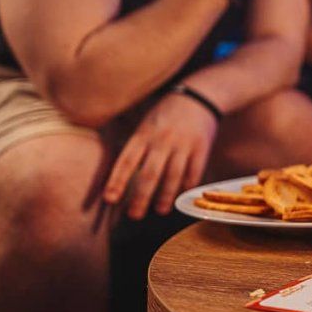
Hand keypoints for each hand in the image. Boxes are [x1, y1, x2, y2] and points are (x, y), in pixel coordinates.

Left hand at [103, 93, 218, 219]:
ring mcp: (183, 145)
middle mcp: (162, 140)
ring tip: (159, 211)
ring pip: (172, 176)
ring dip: (165, 197)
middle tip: (134, 215)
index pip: (127, 161)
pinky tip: (181, 197)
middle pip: (150, 174)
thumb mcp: (145, 123)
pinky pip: (194, 172)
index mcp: (144, 134)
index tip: (109, 199)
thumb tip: (121, 173)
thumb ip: (135, 145)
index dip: (117, 181)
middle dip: (141, 197)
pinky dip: (187, 187)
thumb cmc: (166, 112)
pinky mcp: (201, 148)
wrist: (199, 96)